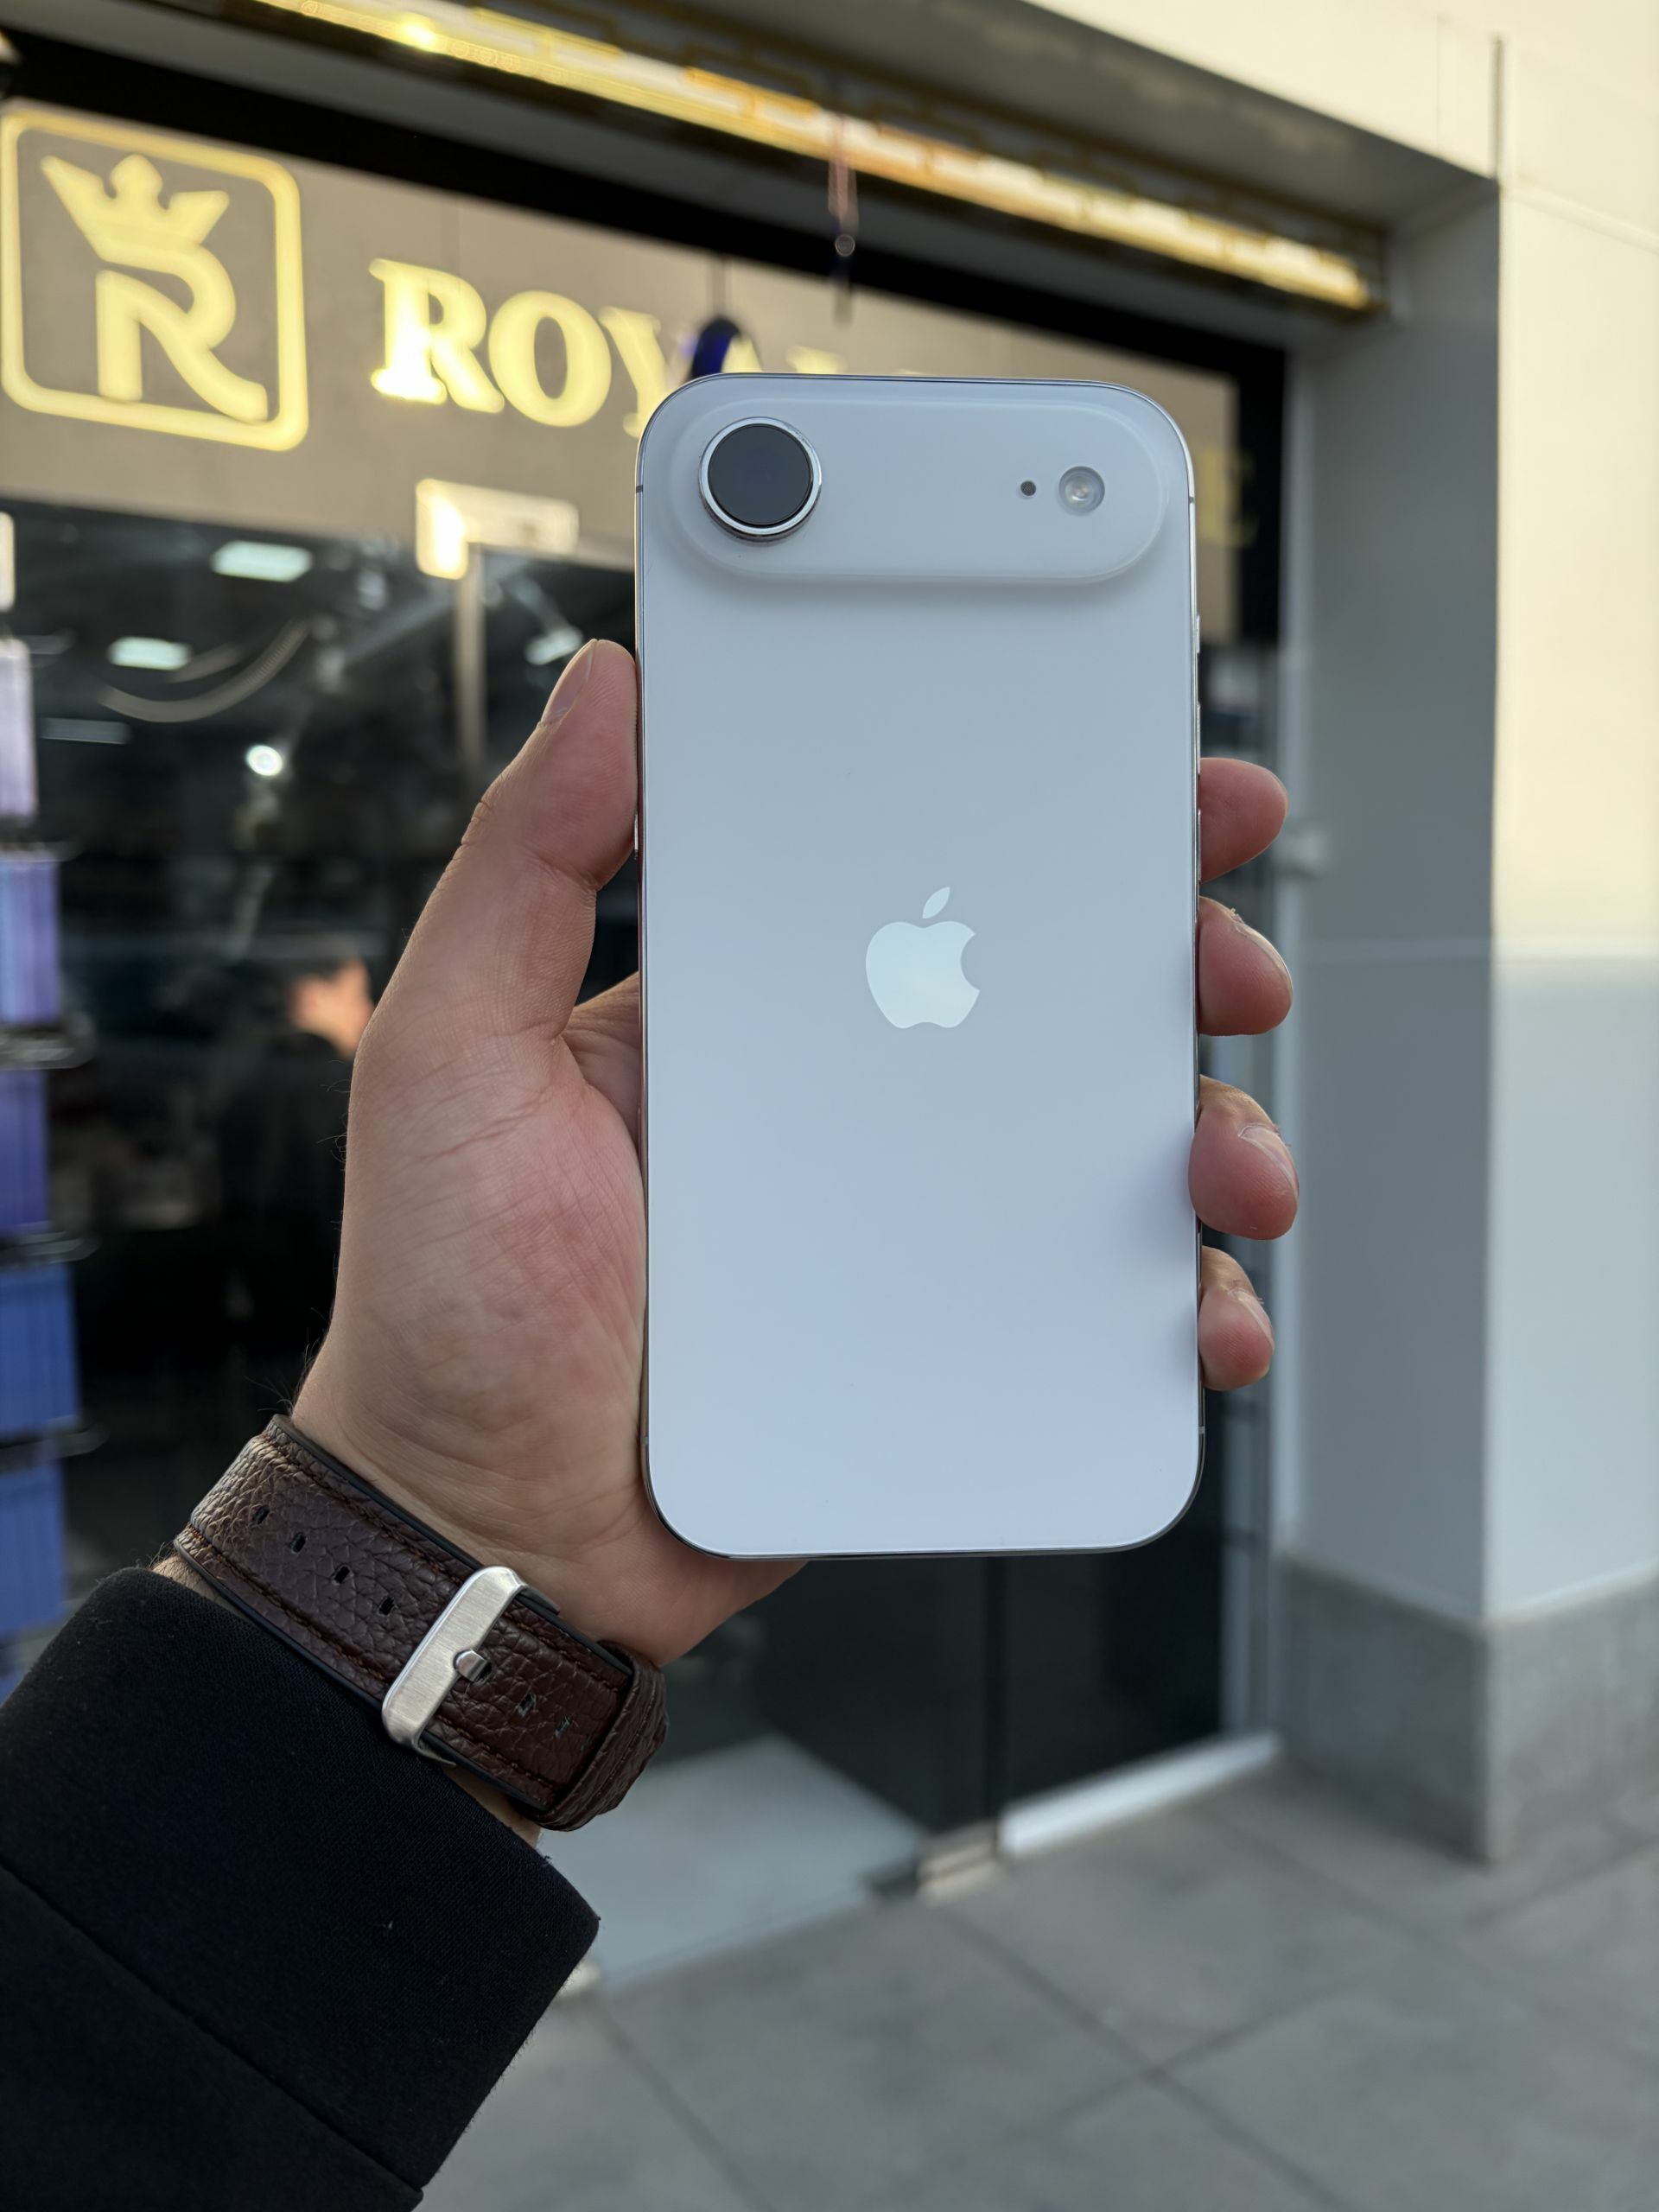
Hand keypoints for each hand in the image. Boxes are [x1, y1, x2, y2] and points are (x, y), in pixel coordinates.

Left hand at [295, 642, 1296, 1668]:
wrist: (494, 1530)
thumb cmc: (450, 1301)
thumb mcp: (454, 1054)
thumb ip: (523, 870)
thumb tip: (604, 689)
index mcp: (756, 1007)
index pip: (925, 878)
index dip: (1055, 821)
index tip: (1161, 782)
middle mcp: (848, 1101)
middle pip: (1056, 1001)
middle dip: (1181, 967)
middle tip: (1233, 970)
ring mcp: (909, 1226)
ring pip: (1104, 1153)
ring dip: (1210, 1138)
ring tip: (1231, 1173)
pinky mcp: (945, 1343)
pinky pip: (1093, 1312)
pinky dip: (1179, 1310)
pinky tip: (1202, 1323)